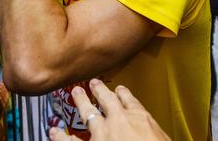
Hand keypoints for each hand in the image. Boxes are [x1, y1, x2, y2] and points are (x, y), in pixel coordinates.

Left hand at [48, 79, 168, 140]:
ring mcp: (101, 132)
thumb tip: (154, 136)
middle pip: (107, 100)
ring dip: (81, 102)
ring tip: (75, 93)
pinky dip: (61, 136)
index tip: (121, 90)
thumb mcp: (163, 138)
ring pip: (88, 113)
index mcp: (140, 118)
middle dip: (99, 90)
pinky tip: (54, 132)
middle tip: (93, 83)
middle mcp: (118, 120)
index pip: (130, 101)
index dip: (124, 94)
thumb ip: (154, 133)